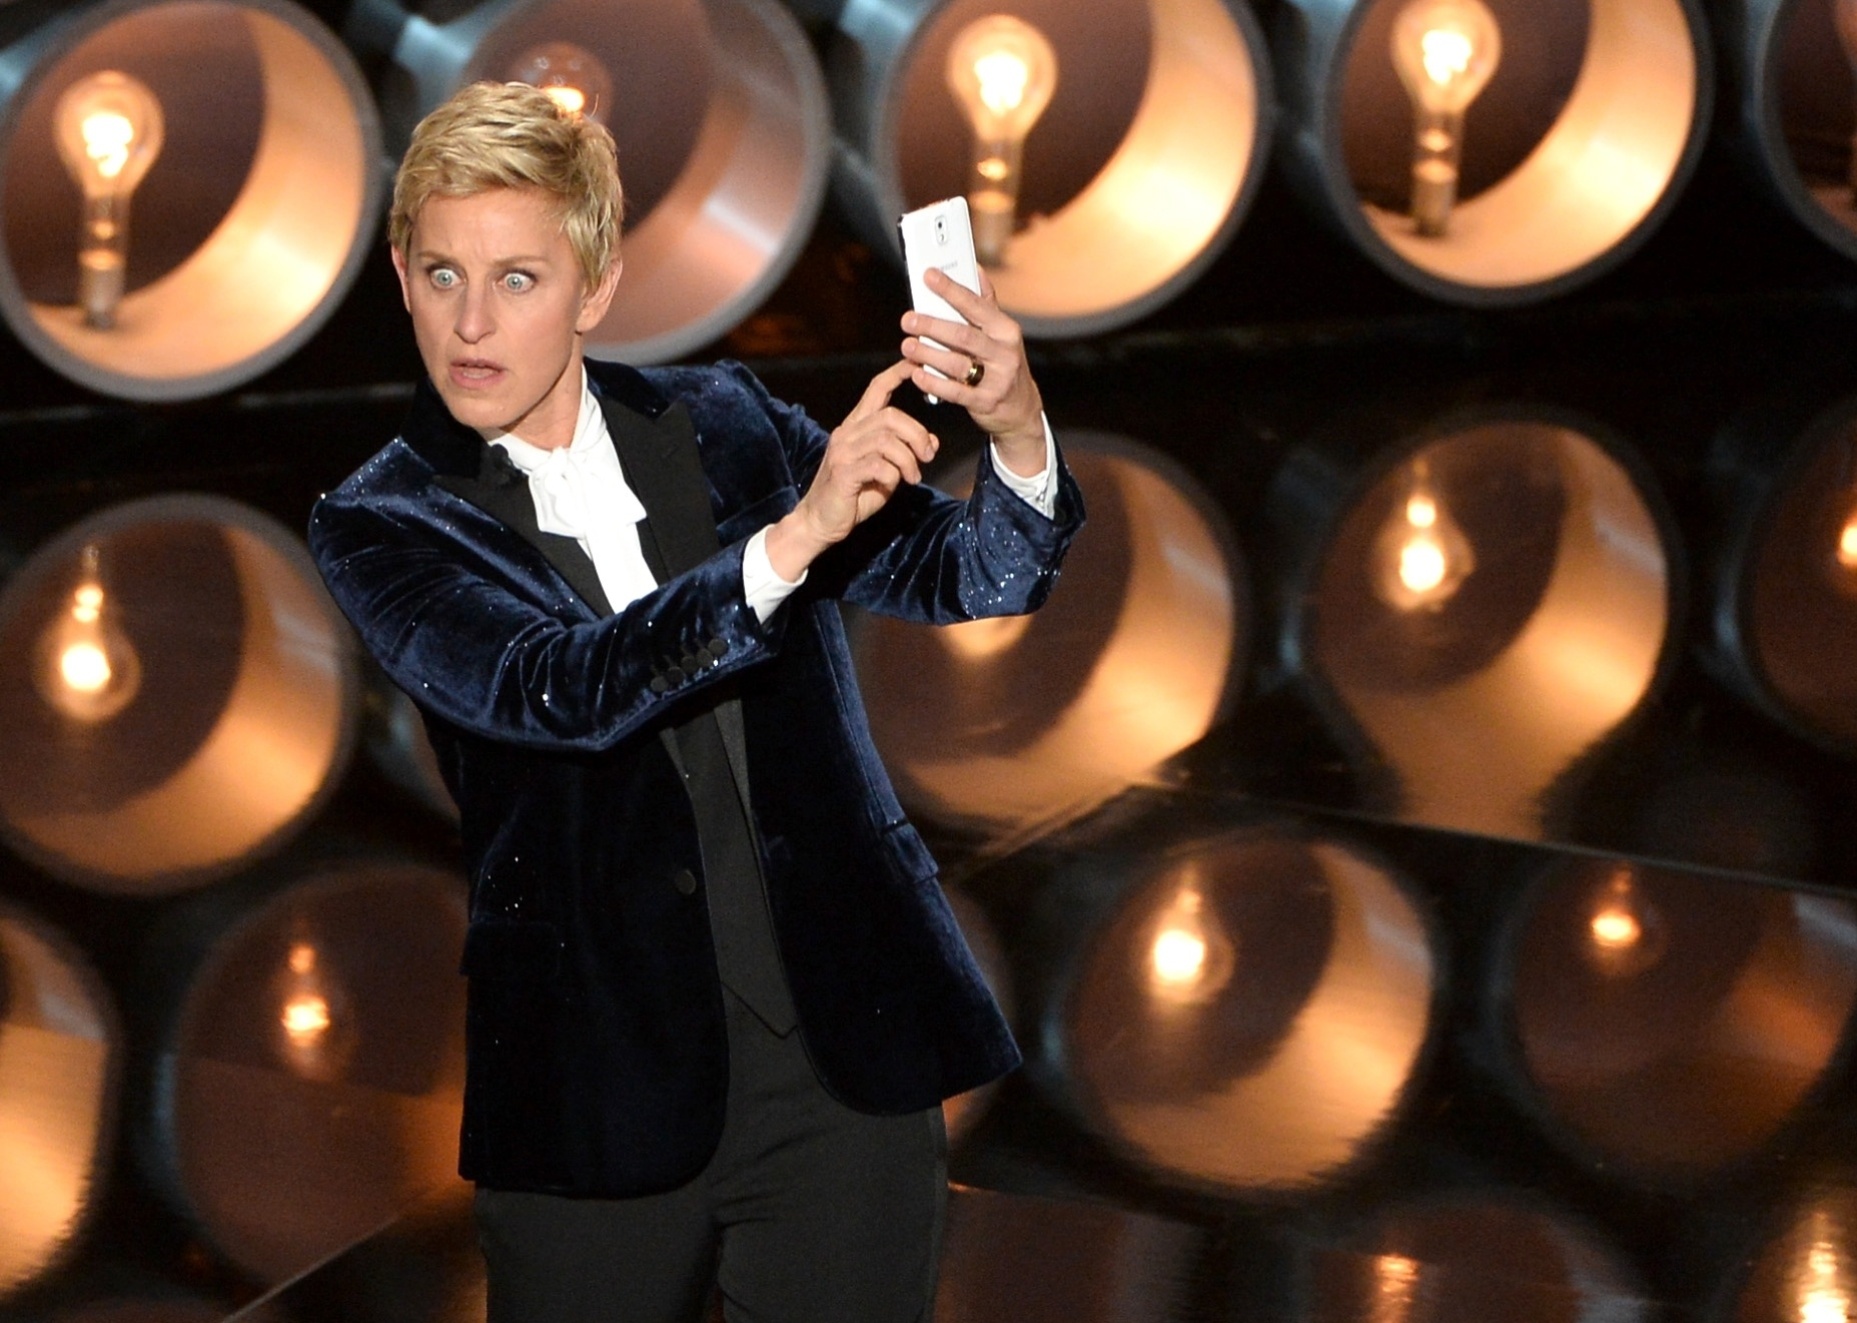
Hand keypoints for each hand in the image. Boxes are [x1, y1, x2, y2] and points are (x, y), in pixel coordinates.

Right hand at [765, 359, 938, 580]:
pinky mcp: (843, 473)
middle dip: (918, 434)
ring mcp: (843, 452)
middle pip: (891, 416)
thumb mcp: (886, 472)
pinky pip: (879, 465)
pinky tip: (895, 485)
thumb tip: (932, 442)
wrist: (820, 522)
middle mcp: (847, 433)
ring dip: (909, 459)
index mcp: (856, 426)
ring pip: (887, 439)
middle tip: (927, 456)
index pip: (877, 389)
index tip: (917, 363)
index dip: (898, 373)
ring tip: (914, 477)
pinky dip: (894, 475)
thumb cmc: (853, 496)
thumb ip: (904, 454)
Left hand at [901, 267, 1045, 475]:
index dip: (950, 289)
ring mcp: (997, 379)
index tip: (928, 275)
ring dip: (928, 354)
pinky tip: (916, 374)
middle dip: (932, 326)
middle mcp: (1004, 352)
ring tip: (908, 346)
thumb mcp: (1000, 333)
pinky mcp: (985, 402)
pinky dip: (933, 383)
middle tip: (908, 319)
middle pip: (964, 335)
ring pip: (957, 364)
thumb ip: (985, 302)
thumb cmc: (1003, 363)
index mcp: (1005, 329)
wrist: (1020, 408)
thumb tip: (974, 267)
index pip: (976, 304)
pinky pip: (955, 393)